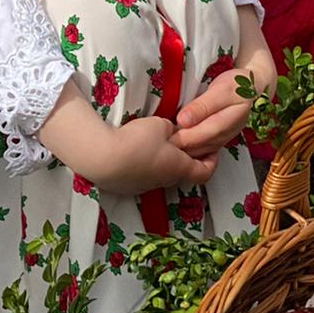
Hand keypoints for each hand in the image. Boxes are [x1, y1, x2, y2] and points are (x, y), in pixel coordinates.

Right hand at [38, 82, 215, 195]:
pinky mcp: (126, 187)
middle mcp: (165, 181)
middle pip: (182, 171)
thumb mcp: (160, 125)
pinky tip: (133, 151)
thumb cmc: (137, 141)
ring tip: (152, 143)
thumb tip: (171, 133)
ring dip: (162, 161)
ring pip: (161, 174)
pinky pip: (142, 176)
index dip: (211, 161)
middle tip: (179, 139)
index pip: (205, 172)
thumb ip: (171, 129)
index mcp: (179, 168)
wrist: (102, 158)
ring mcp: (145, 186)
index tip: (210, 148)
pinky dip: (144, 165)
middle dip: (184, 156)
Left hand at [174, 8, 276, 154]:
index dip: (183, 135)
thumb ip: (202, 106)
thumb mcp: (221, 89)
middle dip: (178, 144)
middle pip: (199, 146)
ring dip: (181, 148)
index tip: (165, 131)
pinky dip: (187, 148)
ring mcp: (222, 140)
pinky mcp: (217, 140)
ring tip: (164, 140)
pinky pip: (201, 150)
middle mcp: (227, 135)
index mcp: (230, 120)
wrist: (254, 88)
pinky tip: (175, 143)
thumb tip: (183, 121)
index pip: (203, 134)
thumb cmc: (237, 85)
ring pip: (199, 151)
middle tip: (158, 138)